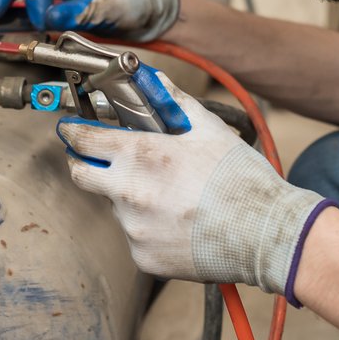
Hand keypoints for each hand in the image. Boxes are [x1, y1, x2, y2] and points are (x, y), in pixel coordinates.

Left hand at [56, 68, 333, 303]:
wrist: (266, 234)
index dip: (74, 132)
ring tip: (173, 198)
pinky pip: (136, 237)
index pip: (83, 140)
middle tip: (105, 160)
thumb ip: (172, 103)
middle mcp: (129, 193)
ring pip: (115, 207)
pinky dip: (150, 229)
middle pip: (81, 174)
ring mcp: (133, 229)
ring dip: (132, 199)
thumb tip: (152, 81)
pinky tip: (180, 223)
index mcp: (142, 155)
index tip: (72, 131)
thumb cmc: (241, 180)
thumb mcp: (208, 130)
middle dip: (86, 164)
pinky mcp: (143, 257)